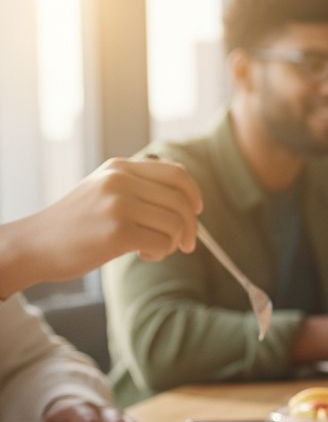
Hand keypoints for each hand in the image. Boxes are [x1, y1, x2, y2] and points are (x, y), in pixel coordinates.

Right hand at [0, 157, 202, 296]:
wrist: (36, 244)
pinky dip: (159, 253)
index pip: (177, 174)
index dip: (194, 194)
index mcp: (120, 167)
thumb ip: (140, 187)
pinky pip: (162, 242)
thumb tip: (189, 197)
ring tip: (153, 249)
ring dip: (171, 243)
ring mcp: (118, 204)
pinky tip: (142, 254)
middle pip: (181, 201)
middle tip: (185, 245)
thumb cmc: (77, 223)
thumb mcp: (105, 191)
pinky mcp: (117, 231)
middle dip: (190, 227)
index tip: (196, 212)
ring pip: (175, 223)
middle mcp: (120, 180)